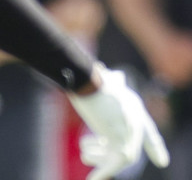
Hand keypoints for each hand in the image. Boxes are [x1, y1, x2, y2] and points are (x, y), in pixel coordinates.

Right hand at [68, 63, 168, 179]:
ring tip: (84, 153)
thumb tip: (118, 76)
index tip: (162, 162)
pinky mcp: (121, 142)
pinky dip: (102, 173)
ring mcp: (131, 133)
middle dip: (106, 155)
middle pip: (130, 148)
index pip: (149, 132)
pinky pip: (113, 163)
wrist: (87, 81)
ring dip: (99, 158)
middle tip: (85, 155)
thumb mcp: (109, 82)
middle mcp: (137, 122)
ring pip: (121, 157)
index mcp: (135, 108)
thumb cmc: (93, 79)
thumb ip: (115, 82)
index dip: (155, 147)